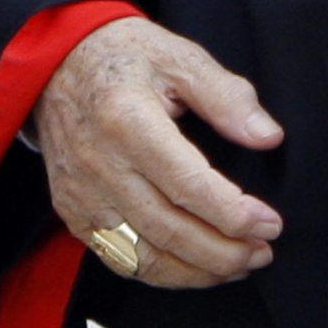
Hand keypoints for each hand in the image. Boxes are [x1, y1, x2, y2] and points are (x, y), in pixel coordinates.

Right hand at [31, 16, 283, 291]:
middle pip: (168, 230)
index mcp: (128, 120)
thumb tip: (268, 137)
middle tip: (262, 252)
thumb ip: (227, 97)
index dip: (232, 213)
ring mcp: (82, 194)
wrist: (57, 63)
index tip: (270, 224)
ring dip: (196, 271)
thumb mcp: (181, 57)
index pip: (187, 185)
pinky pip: (118, 257)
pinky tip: (194, 267)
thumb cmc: (125, 56)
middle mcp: (100, 164)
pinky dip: (160, 271)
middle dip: (222, 252)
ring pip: (143, 255)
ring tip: (238, 265)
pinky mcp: (72, 211)